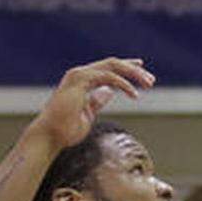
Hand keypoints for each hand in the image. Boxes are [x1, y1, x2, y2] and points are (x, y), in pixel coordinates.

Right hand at [27, 57, 154, 151]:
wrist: (50, 136)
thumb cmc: (66, 130)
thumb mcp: (88, 113)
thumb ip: (97, 101)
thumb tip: (109, 92)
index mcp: (82, 81)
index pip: (108, 69)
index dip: (126, 68)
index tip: (143, 72)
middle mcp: (80, 74)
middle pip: (112, 64)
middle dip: (134, 70)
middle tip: (151, 81)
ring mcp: (79, 76)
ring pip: (112, 66)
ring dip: (133, 74)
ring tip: (148, 85)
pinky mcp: (80, 81)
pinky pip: (108, 77)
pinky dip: (124, 84)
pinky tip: (134, 95)